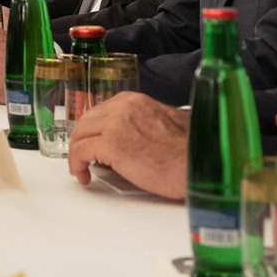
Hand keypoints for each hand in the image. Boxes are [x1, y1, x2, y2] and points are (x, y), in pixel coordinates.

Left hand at [66, 92, 186, 198]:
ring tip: (82, 169)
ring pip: (79, 135)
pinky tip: (84, 176)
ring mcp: (115, 124)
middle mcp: (123, 107)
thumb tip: (132, 134)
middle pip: (86, 122)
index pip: (100, 111)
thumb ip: (146, 122)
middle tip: (83, 158)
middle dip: (81, 140)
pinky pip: (80, 152)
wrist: (200, 165)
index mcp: (135, 101)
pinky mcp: (111, 144)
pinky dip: (77, 165)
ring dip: (77, 154)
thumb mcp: (168, 124)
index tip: (91, 141)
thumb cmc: (190, 152)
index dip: (93, 129)